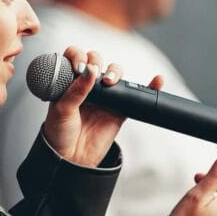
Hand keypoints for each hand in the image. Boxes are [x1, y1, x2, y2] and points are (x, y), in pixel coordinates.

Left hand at [42, 47, 163, 166]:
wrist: (71, 159)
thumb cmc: (59, 133)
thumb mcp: (62, 110)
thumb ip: (75, 90)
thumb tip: (90, 70)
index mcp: (68, 81)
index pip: (75, 57)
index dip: (78, 55)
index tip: (78, 66)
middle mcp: (86, 85)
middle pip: (97, 60)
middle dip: (97, 60)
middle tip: (94, 74)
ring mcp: (104, 96)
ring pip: (115, 74)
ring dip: (116, 71)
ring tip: (111, 81)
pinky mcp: (119, 109)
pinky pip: (135, 96)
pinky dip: (149, 87)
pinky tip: (157, 80)